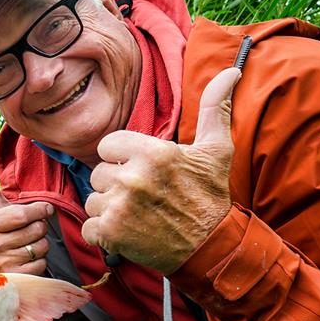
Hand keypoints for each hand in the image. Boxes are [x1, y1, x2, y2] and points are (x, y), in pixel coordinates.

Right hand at [0, 154, 51, 273]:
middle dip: (40, 227)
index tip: (43, 209)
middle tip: (32, 228)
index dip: (39, 210)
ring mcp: (1, 264)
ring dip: (41, 244)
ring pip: (39, 248)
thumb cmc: (2, 227)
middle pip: (35, 231)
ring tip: (29, 242)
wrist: (0, 260)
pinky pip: (40, 265)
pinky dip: (40, 261)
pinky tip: (29, 258)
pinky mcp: (13, 278)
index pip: (21, 214)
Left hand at [82, 67, 241, 272]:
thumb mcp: (216, 150)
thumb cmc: (210, 197)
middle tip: (144, 198)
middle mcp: (132, 177)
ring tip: (138, 216)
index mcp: (152, 152)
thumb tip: (230, 71)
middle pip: (99, 173)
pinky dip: (104, 234)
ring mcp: (119, 206)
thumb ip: (215, 108)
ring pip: (93, 200)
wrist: (211, 249)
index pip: (108, 145)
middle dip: (116, 185)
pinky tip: (129, 233)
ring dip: (109, 210)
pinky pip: (89, 227)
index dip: (122, 159)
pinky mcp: (111, 233)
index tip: (142, 171)